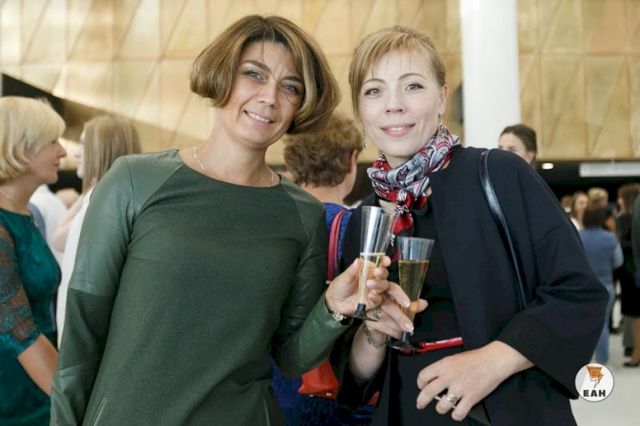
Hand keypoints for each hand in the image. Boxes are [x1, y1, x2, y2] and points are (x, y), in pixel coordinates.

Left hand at [325, 256, 392, 314]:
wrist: (334, 302)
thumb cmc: (339, 287)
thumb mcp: (344, 277)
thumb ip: (352, 269)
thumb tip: (358, 260)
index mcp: (366, 271)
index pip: (378, 264)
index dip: (384, 261)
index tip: (385, 261)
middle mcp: (372, 279)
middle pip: (383, 274)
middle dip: (382, 272)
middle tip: (377, 272)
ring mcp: (373, 290)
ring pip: (384, 286)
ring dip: (379, 284)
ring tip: (369, 284)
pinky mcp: (372, 301)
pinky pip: (379, 299)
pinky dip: (377, 297)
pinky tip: (371, 295)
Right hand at [364, 294, 427, 341]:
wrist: (376, 324)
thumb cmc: (391, 309)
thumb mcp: (402, 305)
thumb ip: (413, 304)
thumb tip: (424, 303)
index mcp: (386, 288)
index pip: (393, 288)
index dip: (400, 296)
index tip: (408, 304)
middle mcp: (376, 295)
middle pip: (388, 306)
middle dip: (400, 317)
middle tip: (410, 327)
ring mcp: (369, 307)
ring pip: (384, 318)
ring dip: (397, 326)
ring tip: (406, 330)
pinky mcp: (366, 318)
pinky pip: (381, 326)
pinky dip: (392, 331)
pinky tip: (398, 334)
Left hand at [416, 341, 530, 420]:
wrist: (493, 361)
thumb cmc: (475, 359)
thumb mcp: (453, 358)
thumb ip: (443, 369)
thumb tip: (434, 380)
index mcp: (444, 365)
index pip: (423, 376)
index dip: (420, 383)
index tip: (422, 387)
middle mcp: (449, 377)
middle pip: (428, 392)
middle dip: (421, 401)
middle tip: (420, 404)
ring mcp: (460, 388)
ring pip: (442, 406)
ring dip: (441, 408)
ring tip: (444, 406)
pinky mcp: (471, 398)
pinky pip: (458, 413)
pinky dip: (456, 415)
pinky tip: (457, 412)